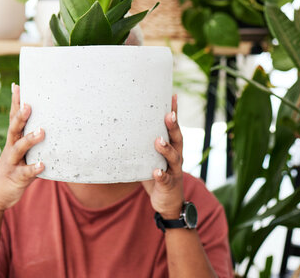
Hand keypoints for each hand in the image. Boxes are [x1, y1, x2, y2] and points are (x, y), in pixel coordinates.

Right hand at [0, 83, 44, 211]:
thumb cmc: (12, 171)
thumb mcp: (21, 155)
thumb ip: (31, 142)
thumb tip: (48, 126)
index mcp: (12, 141)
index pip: (13, 118)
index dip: (15, 102)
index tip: (18, 85)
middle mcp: (11, 149)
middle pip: (14, 129)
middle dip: (21, 116)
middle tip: (29, 104)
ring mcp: (12, 163)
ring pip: (19, 148)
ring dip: (30, 139)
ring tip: (42, 131)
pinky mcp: (16, 178)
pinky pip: (25, 173)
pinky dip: (33, 168)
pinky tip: (42, 164)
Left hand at [142, 94, 184, 218]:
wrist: (169, 204)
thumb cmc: (158, 175)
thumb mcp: (151, 158)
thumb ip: (143, 145)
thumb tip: (122, 127)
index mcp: (172, 148)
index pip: (174, 128)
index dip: (174, 112)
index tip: (172, 96)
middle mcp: (176, 157)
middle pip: (177, 139)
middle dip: (173, 126)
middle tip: (168, 114)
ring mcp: (174, 171)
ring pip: (173, 157)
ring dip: (166, 149)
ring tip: (158, 141)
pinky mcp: (169, 185)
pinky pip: (165, 179)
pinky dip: (161, 175)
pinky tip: (156, 171)